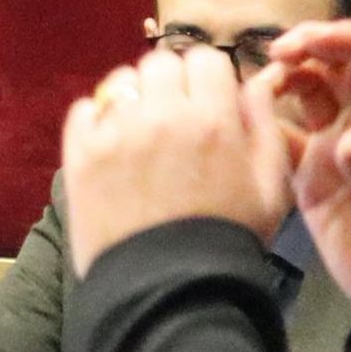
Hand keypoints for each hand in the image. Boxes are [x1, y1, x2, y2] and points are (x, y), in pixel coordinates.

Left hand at [61, 46, 292, 274]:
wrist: (169, 292)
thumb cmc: (227, 241)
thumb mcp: (269, 187)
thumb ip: (264, 127)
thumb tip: (257, 82)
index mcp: (214, 119)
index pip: (206, 59)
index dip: (208, 79)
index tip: (205, 103)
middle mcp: (163, 117)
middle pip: (162, 64)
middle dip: (170, 85)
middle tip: (173, 120)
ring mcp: (117, 134)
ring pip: (121, 82)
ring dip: (133, 98)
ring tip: (139, 133)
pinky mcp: (81, 156)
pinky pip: (83, 110)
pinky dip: (95, 120)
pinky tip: (110, 146)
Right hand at [256, 20, 350, 319]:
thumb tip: (345, 138)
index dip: (348, 38)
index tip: (311, 40)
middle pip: (337, 65)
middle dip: (308, 49)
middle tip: (275, 54)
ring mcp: (336, 151)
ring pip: (306, 94)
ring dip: (282, 79)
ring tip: (255, 87)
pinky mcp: (309, 181)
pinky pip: (281, 141)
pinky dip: (260, 126)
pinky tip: (240, 124)